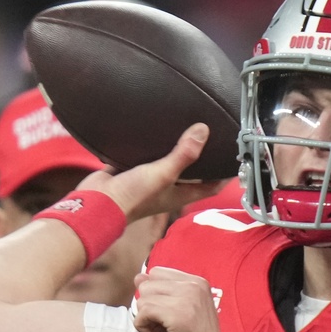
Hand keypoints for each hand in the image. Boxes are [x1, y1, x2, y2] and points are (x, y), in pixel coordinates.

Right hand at [78, 123, 225, 222]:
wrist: (97, 202)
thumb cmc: (132, 197)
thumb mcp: (163, 174)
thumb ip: (183, 154)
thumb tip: (204, 131)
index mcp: (181, 193)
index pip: (211, 186)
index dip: (224, 175)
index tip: (233, 157)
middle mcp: (169, 188)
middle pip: (193, 173)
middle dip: (203, 159)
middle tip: (213, 137)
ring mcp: (151, 180)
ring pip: (171, 163)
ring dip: (178, 150)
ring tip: (187, 129)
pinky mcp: (134, 170)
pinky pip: (149, 157)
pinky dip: (155, 146)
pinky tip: (156, 130)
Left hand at [132, 266, 233, 331]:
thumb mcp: (179, 311)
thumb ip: (160, 292)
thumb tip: (138, 277)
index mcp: (198, 282)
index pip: (156, 273)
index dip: (155, 295)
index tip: (168, 314)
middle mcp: (195, 286)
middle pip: (147, 284)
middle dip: (148, 307)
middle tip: (165, 326)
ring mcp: (188, 299)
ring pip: (143, 298)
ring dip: (146, 319)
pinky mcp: (178, 316)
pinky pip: (143, 312)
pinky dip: (143, 328)